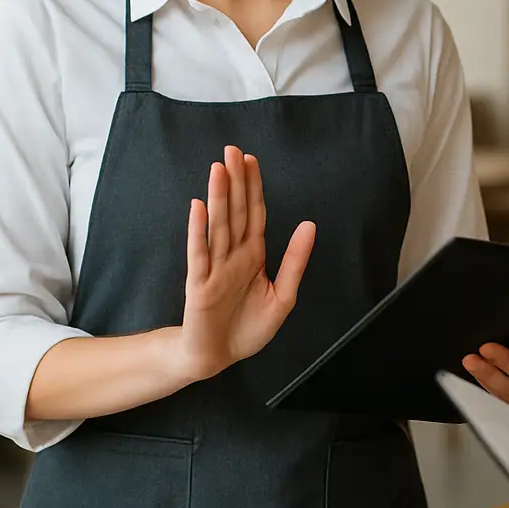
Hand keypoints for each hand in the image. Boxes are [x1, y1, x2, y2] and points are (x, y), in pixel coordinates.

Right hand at [176, 146, 315, 383]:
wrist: (218, 356)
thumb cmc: (247, 327)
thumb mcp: (283, 296)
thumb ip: (295, 261)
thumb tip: (309, 224)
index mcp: (253, 255)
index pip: (254, 214)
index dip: (254, 187)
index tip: (251, 160)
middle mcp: (233, 256)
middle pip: (236, 212)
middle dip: (235, 181)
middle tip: (231, 151)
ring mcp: (214, 268)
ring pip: (218, 226)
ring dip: (219, 197)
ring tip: (218, 169)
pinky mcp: (199, 285)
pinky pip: (199, 254)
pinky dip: (198, 231)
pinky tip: (199, 207)